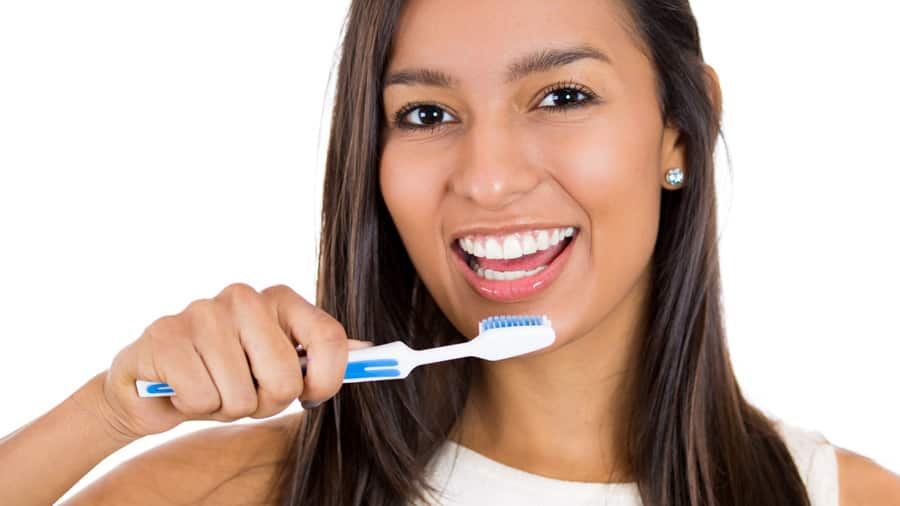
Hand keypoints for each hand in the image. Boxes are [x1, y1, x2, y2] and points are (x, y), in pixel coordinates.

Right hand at [96, 283, 371, 439]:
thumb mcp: (279, 364)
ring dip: (226, 407)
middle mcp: (244, 296)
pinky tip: (183, 387)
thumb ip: (320, 356)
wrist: (155, 383)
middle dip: (265, 402)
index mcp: (280, 299)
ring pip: (241, 395)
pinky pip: (201, 399)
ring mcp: (202, 312)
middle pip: (284, 378)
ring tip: (212, 388)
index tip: (310, 394)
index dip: (326, 379)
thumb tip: (371, 354)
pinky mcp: (165, 336)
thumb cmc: (227, 373)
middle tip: (245, 392)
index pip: (328, 338)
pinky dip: (193, 407)